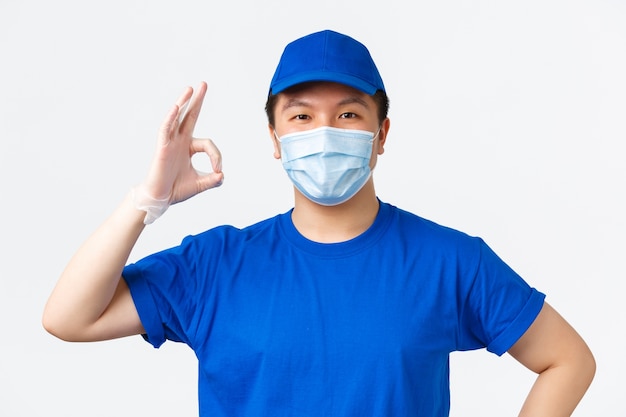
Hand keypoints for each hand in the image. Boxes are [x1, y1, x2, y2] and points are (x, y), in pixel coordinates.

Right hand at [142, 81, 223, 205]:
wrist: (160, 198)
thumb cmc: (176, 189)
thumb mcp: (200, 184)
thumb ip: (213, 180)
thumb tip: (222, 175)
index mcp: (188, 147)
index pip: (208, 144)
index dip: (216, 156)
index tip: (218, 170)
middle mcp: (179, 141)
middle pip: (189, 116)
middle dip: (197, 101)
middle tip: (203, 84)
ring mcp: (169, 142)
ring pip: (176, 118)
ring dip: (183, 103)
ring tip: (190, 89)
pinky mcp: (161, 147)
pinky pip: (165, 129)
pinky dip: (171, 117)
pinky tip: (176, 106)